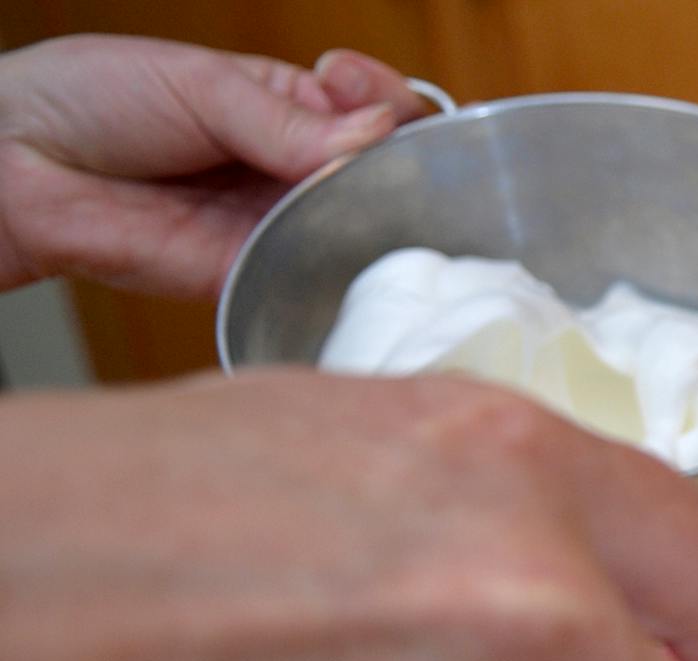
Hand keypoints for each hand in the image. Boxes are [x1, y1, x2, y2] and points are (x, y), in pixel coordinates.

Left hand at [0, 34, 430, 295]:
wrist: (16, 161)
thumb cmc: (92, 99)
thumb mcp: (200, 83)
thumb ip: (286, 118)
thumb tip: (372, 136)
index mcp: (288, 110)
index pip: (371, 111)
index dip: (386, 102)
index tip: (357, 85)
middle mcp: (291, 172)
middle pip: (380, 172)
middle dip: (396, 157)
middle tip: (375, 146)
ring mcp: (276, 226)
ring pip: (358, 226)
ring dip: (375, 212)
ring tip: (360, 192)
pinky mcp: (253, 275)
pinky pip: (313, 277)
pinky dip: (339, 263)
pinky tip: (347, 242)